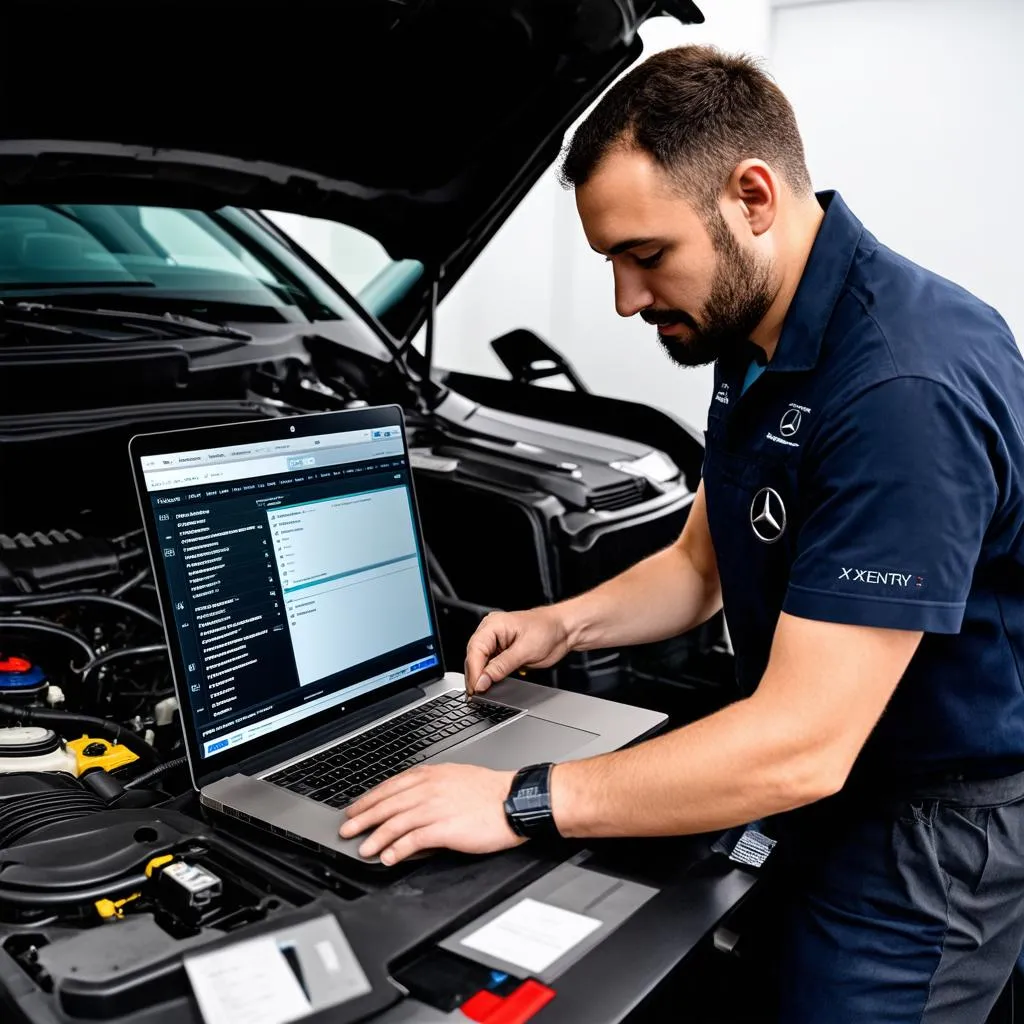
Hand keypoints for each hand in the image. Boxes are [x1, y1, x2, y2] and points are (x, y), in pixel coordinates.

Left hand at [339, 762, 524, 864]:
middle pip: (387, 804)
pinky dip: (397, 849)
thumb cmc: (490, 792)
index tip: (356, 809)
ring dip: (376, 837)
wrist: (514, 800)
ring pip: (395, 822)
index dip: (369, 799)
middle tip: (347, 830)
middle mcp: (429, 789)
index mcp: (431, 775)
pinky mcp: (445, 828)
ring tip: (364, 849)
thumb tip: (412, 799)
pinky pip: (414, 840)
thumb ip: (431, 786)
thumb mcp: (455, 778)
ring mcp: (436, 808)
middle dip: (363, 818)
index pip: (391, 786)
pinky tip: (389, 857)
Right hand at [464, 607, 570, 693]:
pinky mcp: (500, 652)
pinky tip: (489, 686)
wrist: (563, 630)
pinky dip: (488, 677)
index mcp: (493, 624)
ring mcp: (495, 642)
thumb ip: (502, 666)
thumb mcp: (525, 650)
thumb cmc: (548, 630)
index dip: (474, 671)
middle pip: (473, 657)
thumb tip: (483, 681)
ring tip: (481, 694)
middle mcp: (490, 632)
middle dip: (475, 676)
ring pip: (479, 663)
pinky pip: (489, 666)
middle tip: (477, 695)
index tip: (476, 688)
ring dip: (480, 678)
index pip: (475, 649)